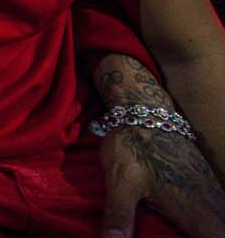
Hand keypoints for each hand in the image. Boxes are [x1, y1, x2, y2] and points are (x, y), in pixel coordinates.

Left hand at [101, 125, 224, 237]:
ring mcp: (212, 190)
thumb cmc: (133, 148)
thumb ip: (120, 218)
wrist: (146, 110)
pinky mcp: (208, 180)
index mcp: (194, 211)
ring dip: (210, 227)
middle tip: (181, 232)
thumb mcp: (120, 185)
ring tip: (187, 229)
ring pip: (220, 219)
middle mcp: (211, 202)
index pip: (215, 237)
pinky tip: (197, 222)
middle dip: (209, 234)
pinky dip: (211, 219)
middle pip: (220, 229)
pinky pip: (218, 207)